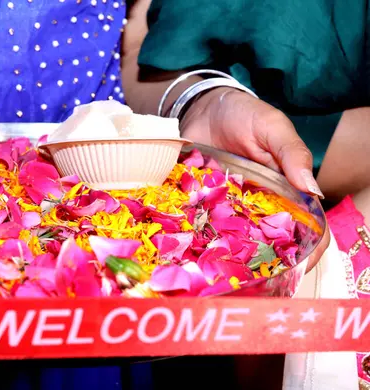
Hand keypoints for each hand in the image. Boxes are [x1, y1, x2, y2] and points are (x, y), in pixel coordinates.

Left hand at [182, 88, 327, 270]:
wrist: (203, 106)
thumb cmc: (244, 115)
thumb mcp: (273, 128)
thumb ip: (292, 155)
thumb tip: (314, 192)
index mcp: (283, 192)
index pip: (303, 227)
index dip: (306, 250)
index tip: (298, 268)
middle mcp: (255, 206)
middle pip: (264, 242)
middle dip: (259, 263)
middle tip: (249, 279)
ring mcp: (225, 207)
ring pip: (229, 239)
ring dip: (222, 254)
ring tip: (215, 271)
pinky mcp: (198, 202)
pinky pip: (196, 222)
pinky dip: (191, 234)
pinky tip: (184, 249)